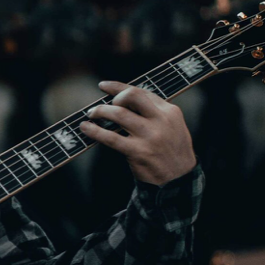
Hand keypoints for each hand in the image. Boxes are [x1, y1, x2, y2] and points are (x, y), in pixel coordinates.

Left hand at [78, 81, 197, 185]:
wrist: (179, 178)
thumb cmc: (171, 150)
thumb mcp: (172, 126)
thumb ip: (154, 112)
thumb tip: (124, 99)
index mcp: (169, 111)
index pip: (141, 91)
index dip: (119, 87)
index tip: (104, 86)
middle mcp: (160, 120)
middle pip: (131, 96)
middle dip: (112, 97)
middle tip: (100, 106)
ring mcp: (149, 136)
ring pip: (118, 114)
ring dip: (100, 112)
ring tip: (91, 115)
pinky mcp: (137, 151)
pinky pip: (110, 137)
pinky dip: (94, 131)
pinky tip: (85, 128)